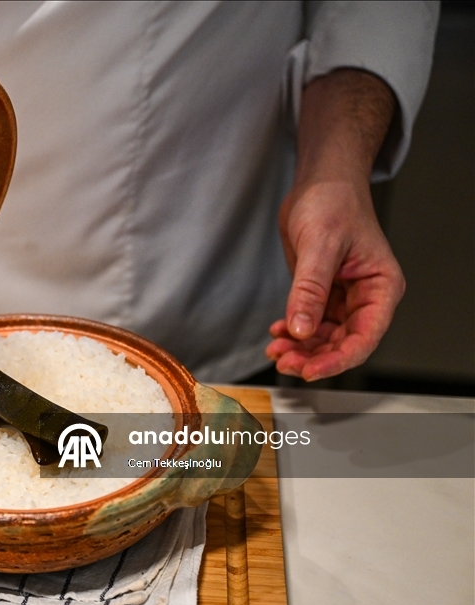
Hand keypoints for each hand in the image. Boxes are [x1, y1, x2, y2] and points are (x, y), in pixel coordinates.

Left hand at [266, 178, 403, 379]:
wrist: (320, 183)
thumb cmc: (333, 203)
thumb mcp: (320, 245)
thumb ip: (310, 289)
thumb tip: (301, 329)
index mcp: (381, 287)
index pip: (365, 337)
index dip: (337, 359)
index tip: (309, 370)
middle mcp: (366, 297)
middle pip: (343, 343)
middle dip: (313, 356)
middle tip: (282, 360)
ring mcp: (344, 298)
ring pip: (325, 338)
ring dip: (301, 348)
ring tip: (275, 350)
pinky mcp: (323, 294)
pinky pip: (310, 323)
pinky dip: (294, 332)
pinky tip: (277, 333)